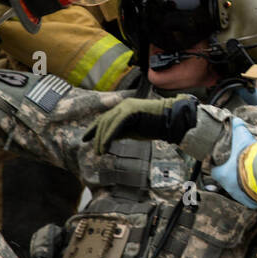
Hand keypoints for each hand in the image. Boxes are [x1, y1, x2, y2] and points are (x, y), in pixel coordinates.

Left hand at [83, 95, 197, 155]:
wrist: (171, 121)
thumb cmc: (155, 127)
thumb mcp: (134, 131)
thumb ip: (121, 132)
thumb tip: (108, 139)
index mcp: (123, 108)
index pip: (104, 118)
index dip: (93, 129)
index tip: (86, 139)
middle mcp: (122, 105)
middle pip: (103, 121)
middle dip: (96, 137)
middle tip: (95, 151)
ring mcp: (126, 107)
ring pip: (107, 123)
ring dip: (102, 139)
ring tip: (100, 152)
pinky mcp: (130, 111)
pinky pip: (115, 125)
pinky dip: (109, 136)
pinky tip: (106, 146)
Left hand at [209, 117, 256, 208]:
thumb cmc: (247, 158)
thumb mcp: (242, 138)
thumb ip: (237, 128)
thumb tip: (236, 119)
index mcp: (221, 174)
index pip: (213, 170)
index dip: (215, 165)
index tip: (220, 161)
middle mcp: (228, 187)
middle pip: (227, 182)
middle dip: (232, 176)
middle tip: (239, 169)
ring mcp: (240, 196)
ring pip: (240, 191)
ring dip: (244, 185)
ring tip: (251, 178)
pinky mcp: (251, 201)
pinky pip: (251, 199)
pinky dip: (254, 194)